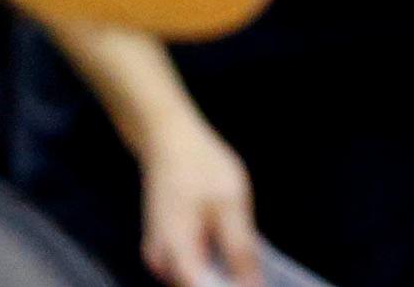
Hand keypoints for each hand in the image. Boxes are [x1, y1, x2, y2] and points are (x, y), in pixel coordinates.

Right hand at [135, 113, 260, 286]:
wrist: (169, 141)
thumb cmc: (201, 166)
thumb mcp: (230, 204)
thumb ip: (241, 248)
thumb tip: (254, 285)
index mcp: (176, 253)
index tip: (254, 283)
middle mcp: (160, 263)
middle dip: (226, 284)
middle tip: (255, 271)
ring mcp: (158, 257)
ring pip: (193, 280)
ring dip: (218, 277)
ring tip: (245, 262)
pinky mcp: (163, 249)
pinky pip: (188, 269)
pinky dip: (209, 266)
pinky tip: (229, 252)